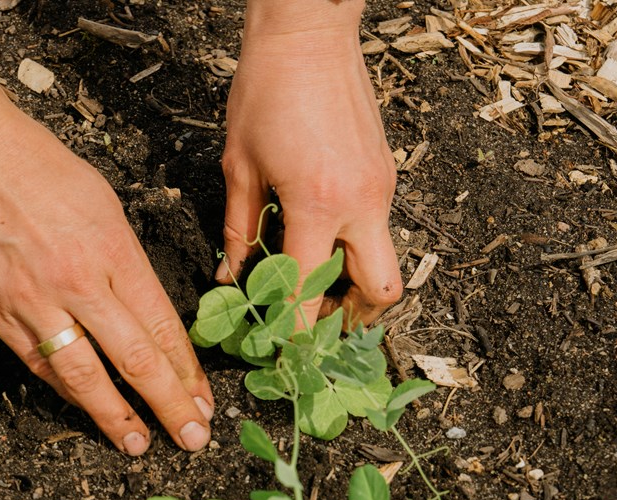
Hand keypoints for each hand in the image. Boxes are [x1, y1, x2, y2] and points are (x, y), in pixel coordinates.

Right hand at [0, 104, 213, 455]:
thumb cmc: (41, 167)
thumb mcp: (104, 205)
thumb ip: (125, 261)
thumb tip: (142, 310)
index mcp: (113, 251)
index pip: (161, 325)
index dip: (186, 370)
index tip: (203, 398)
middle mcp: (77, 283)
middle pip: (134, 359)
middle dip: (169, 404)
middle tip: (192, 438)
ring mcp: (32, 302)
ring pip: (81, 376)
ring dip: (114, 415)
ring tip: (137, 443)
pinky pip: (37, 362)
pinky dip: (65, 389)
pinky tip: (85, 406)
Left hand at [220, 0, 402, 326]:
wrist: (309, 33)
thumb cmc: (267, 88)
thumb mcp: (239, 165)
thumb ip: (238, 228)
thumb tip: (231, 274)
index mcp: (317, 204)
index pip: (306, 290)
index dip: (292, 329)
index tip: (281, 349)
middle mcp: (360, 203)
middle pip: (378, 292)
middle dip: (349, 319)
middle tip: (313, 323)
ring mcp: (380, 188)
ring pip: (383, 261)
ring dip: (353, 284)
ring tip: (312, 283)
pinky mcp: (385, 172)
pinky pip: (377, 228)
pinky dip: (353, 246)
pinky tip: (319, 235)